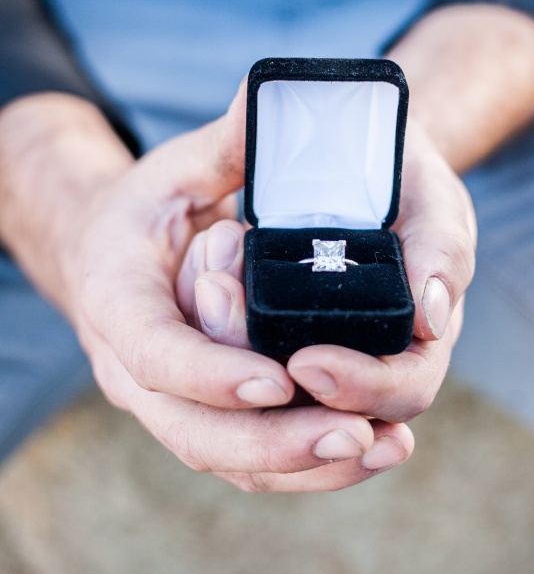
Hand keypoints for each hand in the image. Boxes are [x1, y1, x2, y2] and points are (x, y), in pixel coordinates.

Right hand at [0, 83, 418, 492]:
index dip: (214, 373)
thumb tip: (274, 108)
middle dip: (276, 440)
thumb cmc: (158, 201)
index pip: (155, 351)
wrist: (122, 248)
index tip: (280, 380)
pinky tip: (370, 452)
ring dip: (305, 465)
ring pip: (229, 459)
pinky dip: (307, 466)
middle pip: (195, 430)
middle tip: (353, 430)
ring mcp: (168, 399)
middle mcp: (132, 362)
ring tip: (378, 448)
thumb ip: (231, 142)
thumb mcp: (184, 160)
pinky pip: (250, 458)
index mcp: (115, 294)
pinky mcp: (207, 415)